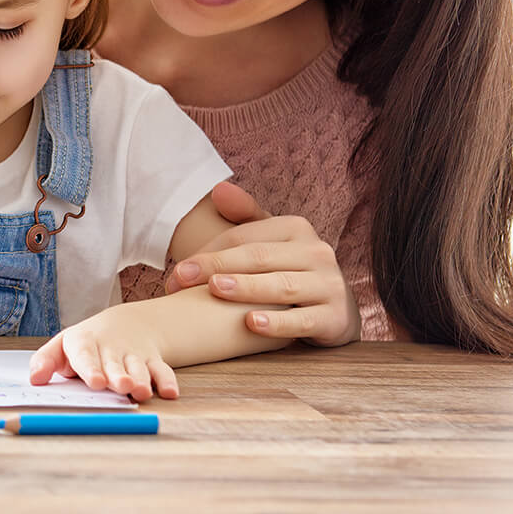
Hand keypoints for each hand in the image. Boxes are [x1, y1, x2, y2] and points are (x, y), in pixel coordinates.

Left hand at [28, 304, 177, 401]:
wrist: (123, 326)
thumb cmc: (85, 344)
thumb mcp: (61, 347)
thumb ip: (46, 362)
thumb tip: (34, 380)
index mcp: (85, 344)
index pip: (86, 355)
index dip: (91, 368)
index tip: (95, 382)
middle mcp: (111, 349)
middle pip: (115, 364)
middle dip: (118, 375)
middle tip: (121, 386)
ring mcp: (133, 355)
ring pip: (139, 367)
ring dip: (142, 379)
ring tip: (141, 392)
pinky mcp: (152, 361)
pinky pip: (163, 370)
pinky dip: (168, 381)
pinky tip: (170, 393)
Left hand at [164, 182, 359, 346]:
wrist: (336, 310)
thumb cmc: (291, 271)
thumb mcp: (272, 242)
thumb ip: (245, 216)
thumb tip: (218, 190)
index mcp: (297, 228)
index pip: (243, 237)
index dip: (207, 253)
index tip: (177, 273)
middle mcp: (317, 252)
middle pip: (258, 258)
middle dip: (215, 268)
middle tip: (180, 281)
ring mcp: (329, 285)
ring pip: (281, 286)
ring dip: (246, 288)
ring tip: (215, 290)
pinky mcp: (335, 318)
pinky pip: (303, 320)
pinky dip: (278, 323)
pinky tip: (251, 323)